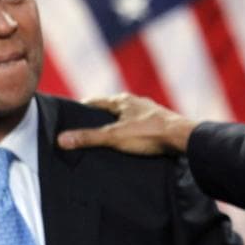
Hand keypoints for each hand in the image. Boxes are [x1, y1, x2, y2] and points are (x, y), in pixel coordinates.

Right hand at [56, 93, 195, 154]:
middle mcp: (137, 103)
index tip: (71, 114)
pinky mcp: (160, 124)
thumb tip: (61, 139)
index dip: (84, 108)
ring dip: (117, 125)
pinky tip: (130, 143)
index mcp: (123, 101)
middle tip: (85, 129)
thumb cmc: (149, 133)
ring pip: (127, 117)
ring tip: (106, 139)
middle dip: (100, 118)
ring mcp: (150, 112)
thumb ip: (88, 138)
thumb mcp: (114, 137)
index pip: (96, 102)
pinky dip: (131, 132)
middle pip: (112, 109)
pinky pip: (140, 126)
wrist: (183, 138)